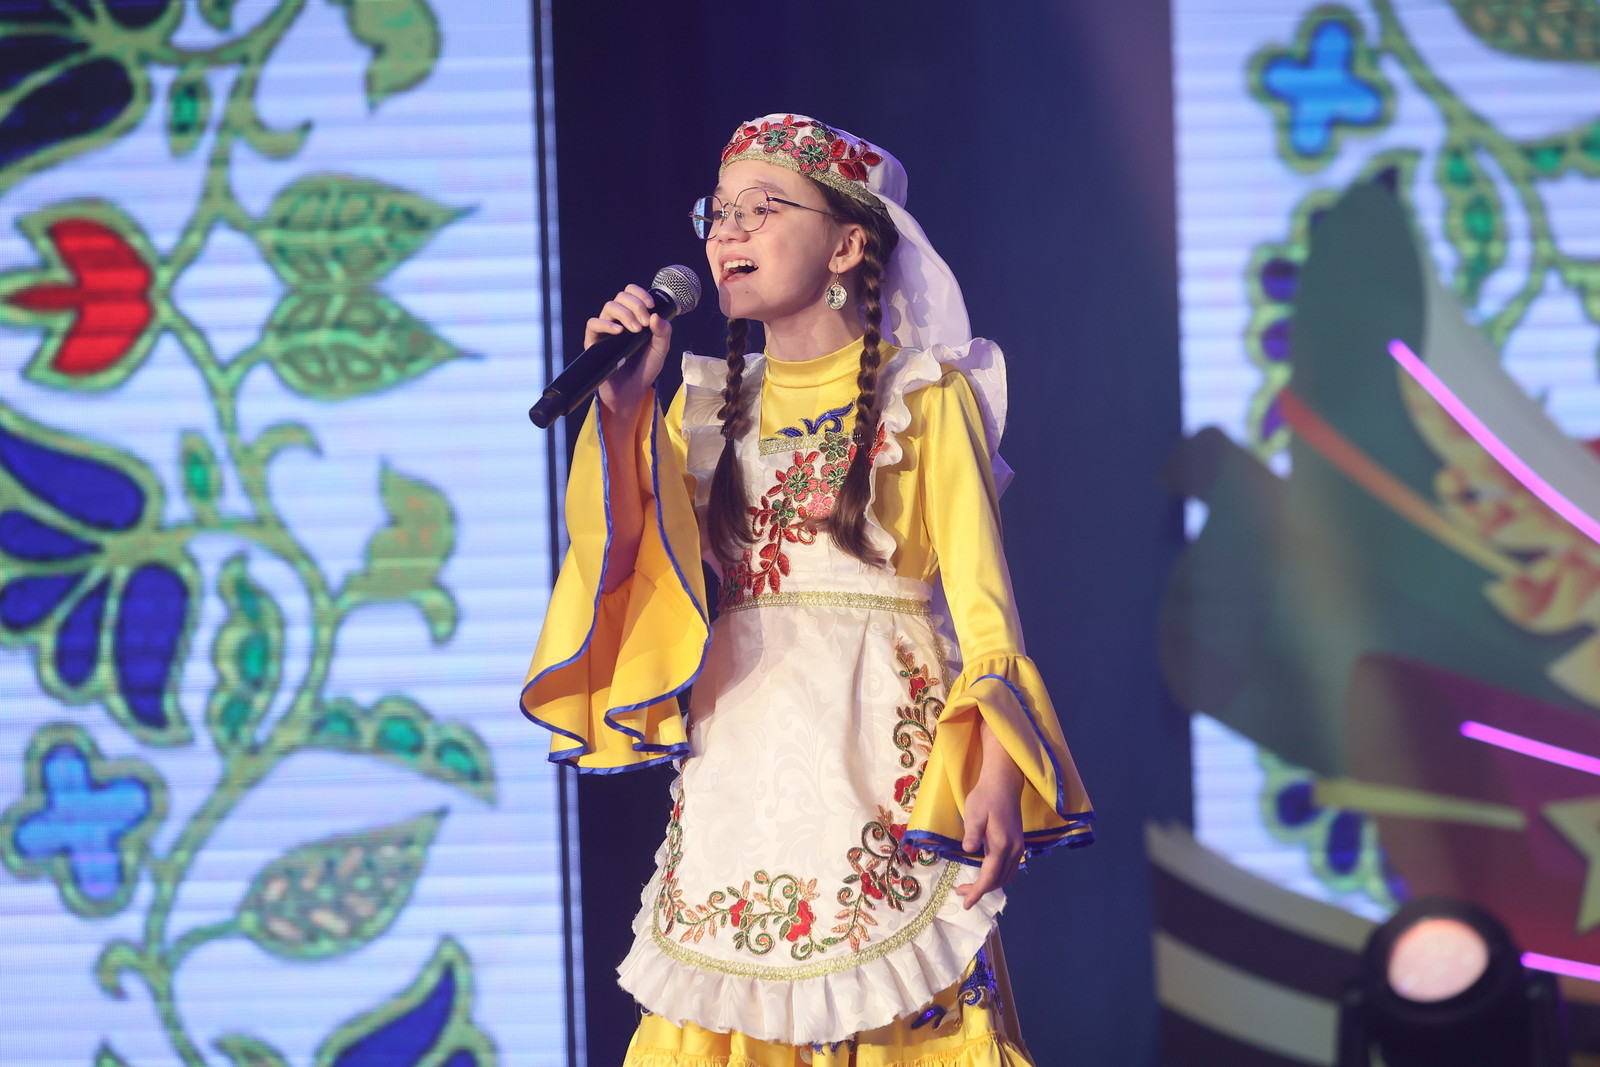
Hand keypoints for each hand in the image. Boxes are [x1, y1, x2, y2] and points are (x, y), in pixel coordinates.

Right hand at [588, 283, 671, 414]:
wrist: (632, 392)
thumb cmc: (645, 369)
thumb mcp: (660, 350)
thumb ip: (663, 333)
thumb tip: (656, 316)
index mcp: (634, 317)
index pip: (632, 294)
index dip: (640, 294)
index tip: (651, 306)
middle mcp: (619, 320)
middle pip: (621, 297)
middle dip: (635, 305)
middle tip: (645, 323)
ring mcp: (606, 330)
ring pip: (609, 307)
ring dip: (625, 314)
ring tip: (636, 330)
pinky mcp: (594, 342)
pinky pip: (593, 324)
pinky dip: (606, 324)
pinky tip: (619, 332)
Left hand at [952, 738, 1023, 910]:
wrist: (1004, 782)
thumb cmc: (985, 796)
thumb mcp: (974, 811)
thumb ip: (972, 832)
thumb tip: (968, 850)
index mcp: (1002, 844)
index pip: (990, 876)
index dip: (978, 892)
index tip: (966, 903)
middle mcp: (1014, 849)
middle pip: (999, 880)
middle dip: (981, 890)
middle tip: (961, 893)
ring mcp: (1019, 847)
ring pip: (1007, 876)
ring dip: (990, 885)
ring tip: (970, 887)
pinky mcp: (1018, 844)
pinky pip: (1011, 869)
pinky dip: (998, 877)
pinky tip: (986, 874)